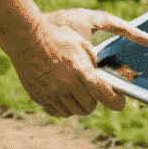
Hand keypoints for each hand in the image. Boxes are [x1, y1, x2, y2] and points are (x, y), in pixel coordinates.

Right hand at [6, 8, 147, 116]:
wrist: (27, 38)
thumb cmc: (58, 37)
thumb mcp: (82, 44)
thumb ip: (94, 63)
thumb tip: (103, 78)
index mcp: (79, 70)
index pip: (103, 95)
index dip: (115, 101)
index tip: (120, 102)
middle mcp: (66, 86)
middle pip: (88, 107)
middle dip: (94, 101)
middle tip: (93, 90)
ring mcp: (51, 94)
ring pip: (73, 111)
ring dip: (79, 104)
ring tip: (78, 90)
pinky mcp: (39, 97)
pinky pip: (57, 111)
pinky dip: (64, 107)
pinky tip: (64, 95)